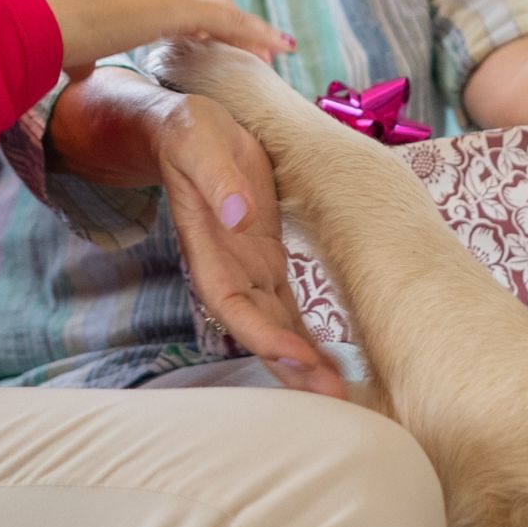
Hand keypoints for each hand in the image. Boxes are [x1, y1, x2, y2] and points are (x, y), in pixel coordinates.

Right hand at [15, 0, 294, 69]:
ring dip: (246, 31)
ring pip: (218, 7)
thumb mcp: (68, 43)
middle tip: (252, 49)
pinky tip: (275, 50)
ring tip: (270, 54)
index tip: (207, 39)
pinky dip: (254, 34)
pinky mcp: (174, 3)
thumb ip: (85, 51)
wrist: (29, 19)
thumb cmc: (38, 34)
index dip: (195, 18)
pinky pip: (227, 20)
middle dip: (227, 23)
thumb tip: (82, 67)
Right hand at [154, 94, 345, 398]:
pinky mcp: (267, 259)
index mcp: (207, 248)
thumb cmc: (189, 133)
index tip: (296, 356)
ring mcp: (249, 268)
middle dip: (290, 365)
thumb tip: (239, 213)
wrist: (189, 128)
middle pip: (259, 328)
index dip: (262, 334)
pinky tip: (332, 364)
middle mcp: (228, 269)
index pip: (232, 304)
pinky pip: (288, 307)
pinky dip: (307, 337)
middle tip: (330, 397)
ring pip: (277, 326)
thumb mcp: (198, 141)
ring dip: (302, 362)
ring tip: (338, 396)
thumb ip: (217, 177)